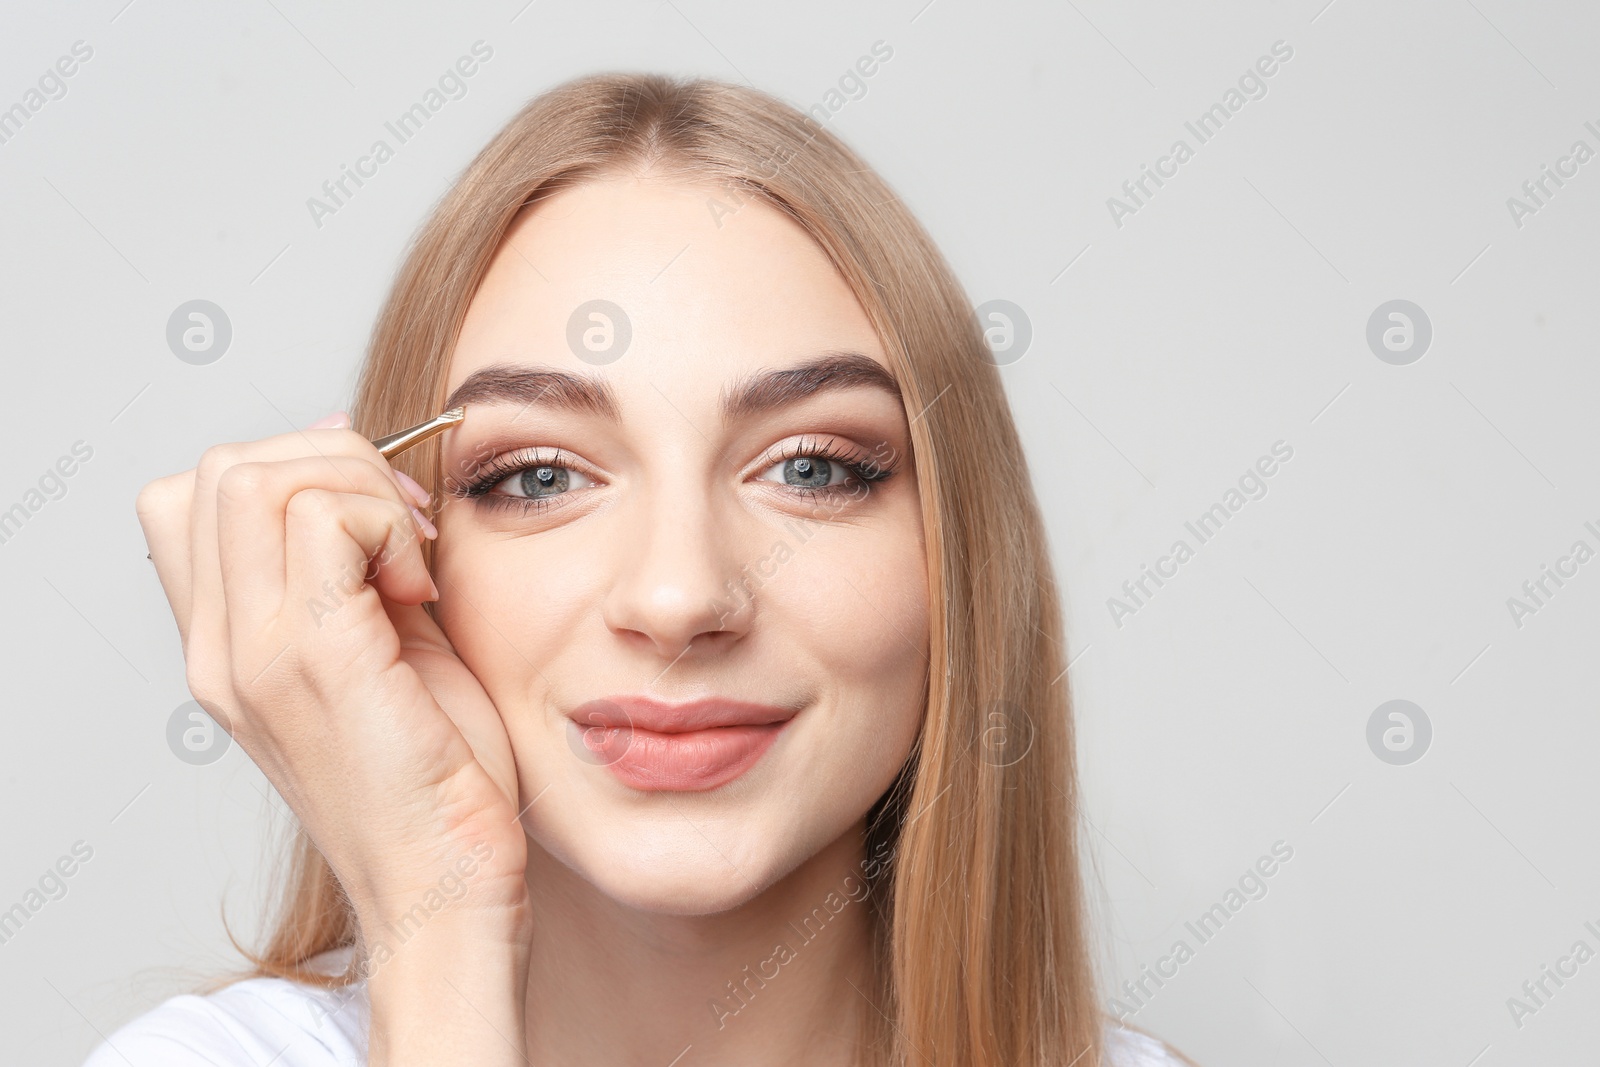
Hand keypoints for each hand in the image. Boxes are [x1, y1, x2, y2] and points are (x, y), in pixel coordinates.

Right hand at [135, 413, 530, 934]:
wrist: (444, 886)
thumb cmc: (433, 777)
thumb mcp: (383, 651)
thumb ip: (355, 571)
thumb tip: (364, 474)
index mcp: (226, 646)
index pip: (190, 498)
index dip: (288, 466)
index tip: (371, 505)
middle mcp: (220, 649)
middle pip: (222, 470)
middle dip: (332, 462)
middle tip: (405, 527)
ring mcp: (255, 655)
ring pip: (259, 478)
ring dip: (360, 490)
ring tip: (412, 559)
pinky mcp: (314, 661)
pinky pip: (324, 520)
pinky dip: (386, 526)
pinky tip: (421, 589)